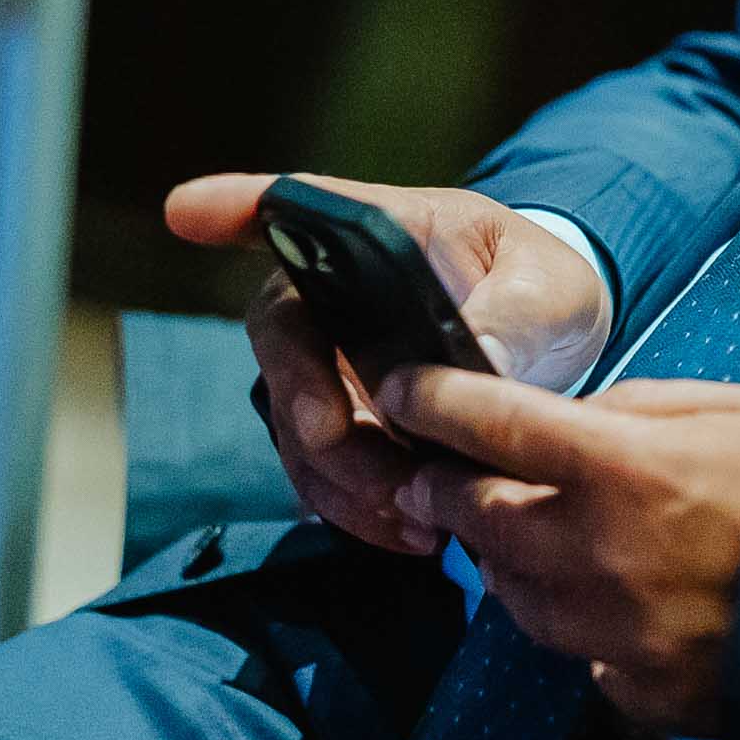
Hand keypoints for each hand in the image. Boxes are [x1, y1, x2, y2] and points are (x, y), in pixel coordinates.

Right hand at [162, 174, 614, 560]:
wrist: (553, 355)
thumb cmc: (544, 292)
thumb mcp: (551, 289)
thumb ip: (516, 315)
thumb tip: (476, 359)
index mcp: (377, 233)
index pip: (292, 207)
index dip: (232, 205)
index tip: (186, 209)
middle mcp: (330, 295)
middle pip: (284, 344)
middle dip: (312, 411)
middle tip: (367, 463)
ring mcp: (326, 365)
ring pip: (296, 425)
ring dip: (343, 481)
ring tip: (414, 519)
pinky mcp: (339, 428)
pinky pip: (323, 477)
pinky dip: (359, 511)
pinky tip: (412, 534)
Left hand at [376, 366, 739, 734]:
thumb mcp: (734, 408)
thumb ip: (639, 410)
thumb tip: (577, 423)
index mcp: (621, 469)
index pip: (491, 426)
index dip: (434, 404)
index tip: (405, 394)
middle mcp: (597, 555)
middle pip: (478, 520)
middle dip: (447, 490)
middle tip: (439, 476)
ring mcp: (613, 636)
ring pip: (512, 598)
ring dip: (504, 562)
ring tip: (520, 539)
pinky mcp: (641, 694)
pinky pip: (578, 660)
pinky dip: (578, 629)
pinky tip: (607, 606)